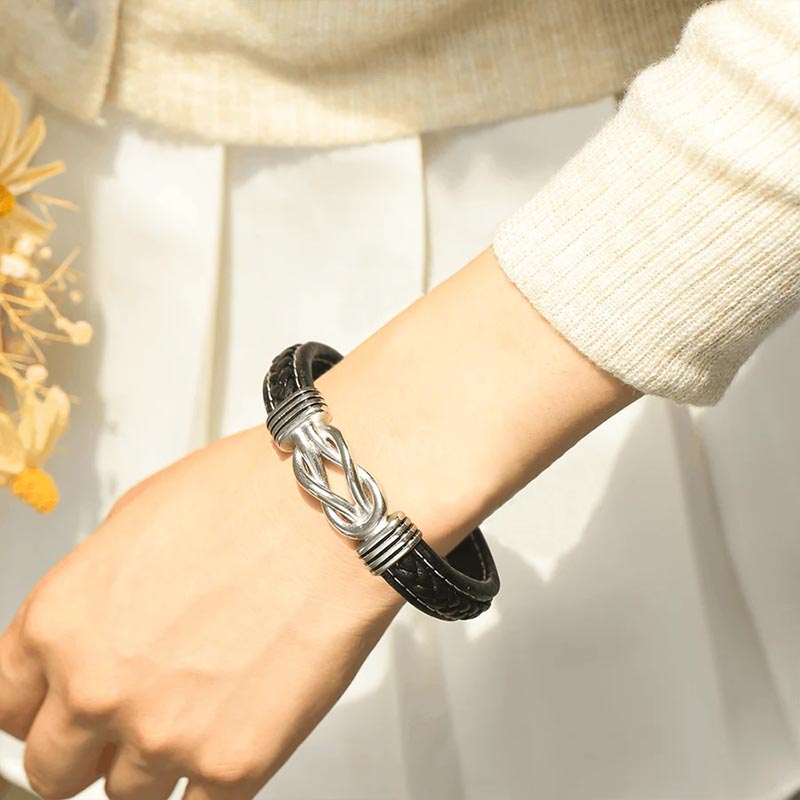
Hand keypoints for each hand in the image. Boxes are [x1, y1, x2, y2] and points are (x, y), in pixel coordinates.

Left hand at [0, 248, 636, 799]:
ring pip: (127, 794)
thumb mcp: (137, 521)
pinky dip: (214, 775)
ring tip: (204, 705)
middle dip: (90, 745)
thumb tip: (97, 630)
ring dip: (158, 759)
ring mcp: (164, 734)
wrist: (335, 512)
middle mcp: (98, 687)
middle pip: (54, 767)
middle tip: (136, 713)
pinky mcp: (233, 764)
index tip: (58, 709)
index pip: (7, 705)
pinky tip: (239, 725)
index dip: (38, 706)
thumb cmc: (252, 498)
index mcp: (61, 622)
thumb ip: (96, 597)